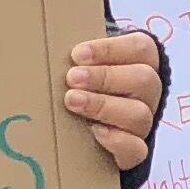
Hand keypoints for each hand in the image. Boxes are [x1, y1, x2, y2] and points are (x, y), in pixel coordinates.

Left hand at [65, 30, 163, 173]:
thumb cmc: (82, 85)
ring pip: (139, 114)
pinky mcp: (134, 151)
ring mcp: (143, 123)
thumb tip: (41, 37)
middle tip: (71, 78)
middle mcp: (147, 92)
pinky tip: (94, 131)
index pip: (140, 48)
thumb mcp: (83, 64)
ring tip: (72, 101)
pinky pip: (137, 148)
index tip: (77, 54)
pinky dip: (117, 140)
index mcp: (142, 63)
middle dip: (104, 77)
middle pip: (143, 79)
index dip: (110, 49)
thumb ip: (77, 55)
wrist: (85, 132)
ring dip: (104, 105)